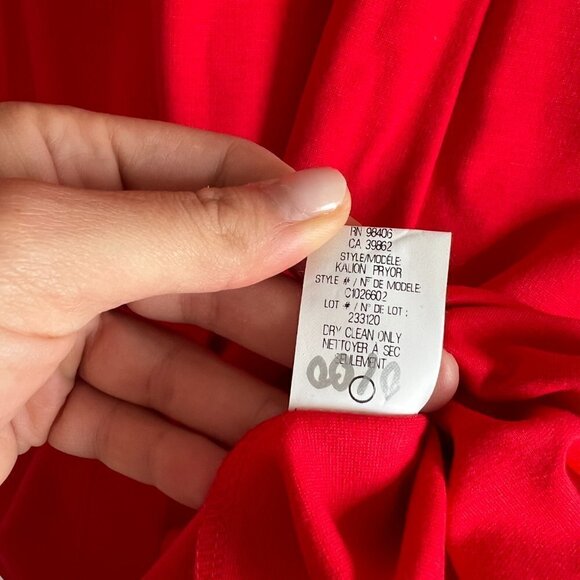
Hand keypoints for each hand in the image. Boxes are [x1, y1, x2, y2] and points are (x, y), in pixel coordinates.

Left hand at [0, 103, 457, 506]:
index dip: (293, 220)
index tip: (364, 272)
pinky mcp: (40, 403)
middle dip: (290, 334)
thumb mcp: (54, 249)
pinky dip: (185, 454)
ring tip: (331, 438)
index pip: (212, 176)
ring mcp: (56, 324)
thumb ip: (192, 228)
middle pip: (209, 282)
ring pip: (178, 366)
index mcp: (65, 167)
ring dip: (250, 408)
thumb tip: (325, 198)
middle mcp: (69, 239)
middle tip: (377, 373)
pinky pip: (131, 426)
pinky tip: (249, 474)